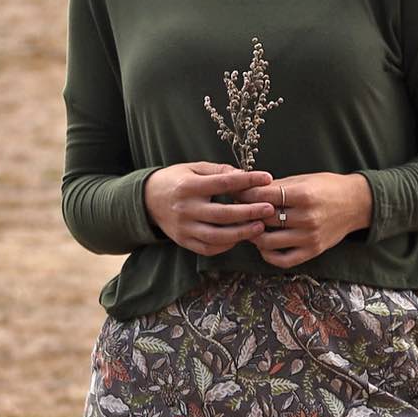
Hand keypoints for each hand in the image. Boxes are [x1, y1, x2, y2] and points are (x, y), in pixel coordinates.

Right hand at [143, 161, 277, 254]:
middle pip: (222, 214)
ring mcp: (184, 228)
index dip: (247, 181)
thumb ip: (218, 171)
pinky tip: (240, 237)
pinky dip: (226, 245)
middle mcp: (185, 209)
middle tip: (270, 209)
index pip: (223, 183)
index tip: (267, 178)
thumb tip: (245, 175)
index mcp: (188, 186)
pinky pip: (208, 248)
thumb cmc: (176, 180)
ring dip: (241, 233)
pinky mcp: (184, 241)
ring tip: (260, 227)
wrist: (147, 200)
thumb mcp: (193, 168)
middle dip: (249, 212)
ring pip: (217, 236)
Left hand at [234, 172, 372, 267]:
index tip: (236, 194)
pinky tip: (263, 245)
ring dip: (253, 235)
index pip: (263, 197)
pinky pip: (283, 260)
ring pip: (268, 241)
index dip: (245, 195)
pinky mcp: (312, 251)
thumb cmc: (327, 188)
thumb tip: (246, 189)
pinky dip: (268, 255)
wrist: (356, 204)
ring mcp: (309, 237)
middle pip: (264, 218)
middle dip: (246, 214)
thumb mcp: (303, 180)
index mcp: (303, 195)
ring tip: (249, 228)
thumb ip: (276, 187)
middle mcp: (306, 217)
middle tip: (237, 211)